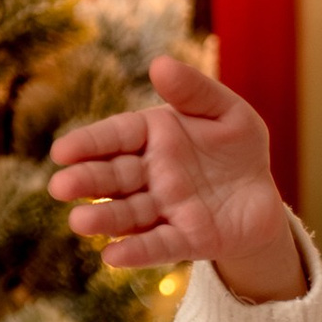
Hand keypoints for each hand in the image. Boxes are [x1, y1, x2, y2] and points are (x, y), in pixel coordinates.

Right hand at [48, 56, 302, 299]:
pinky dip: (137, 251)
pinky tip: (112, 258)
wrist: (261, 197)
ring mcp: (165, 209)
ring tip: (80, 223)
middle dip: (87, 181)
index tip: (61, 151)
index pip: (116, 136)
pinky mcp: (187, 239)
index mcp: (154, 137)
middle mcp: (151, 174)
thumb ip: (195, 91)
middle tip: (60, 188)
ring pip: (129, 213)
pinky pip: (160, 244)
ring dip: (105, 219)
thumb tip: (158, 64)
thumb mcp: (227, 112)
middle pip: (114, 177)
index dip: (89, 143)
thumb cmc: (238, 148)